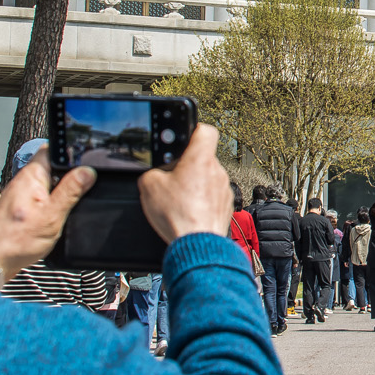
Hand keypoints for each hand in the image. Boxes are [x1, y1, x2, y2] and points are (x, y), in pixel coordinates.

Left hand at [0, 148, 96, 283]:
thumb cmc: (16, 241)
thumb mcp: (52, 216)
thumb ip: (70, 191)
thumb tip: (87, 171)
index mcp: (31, 176)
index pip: (51, 150)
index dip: (69, 152)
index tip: (85, 162)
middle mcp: (22, 180)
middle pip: (50, 166)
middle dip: (67, 175)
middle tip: (79, 191)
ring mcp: (19, 193)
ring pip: (46, 182)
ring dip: (58, 191)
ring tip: (65, 206)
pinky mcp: (18, 206)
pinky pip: (39, 196)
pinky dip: (49, 203)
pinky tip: (52, 216)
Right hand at [138, 123, 232, 243]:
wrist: (197, 245)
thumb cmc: (179, 216)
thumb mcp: (148, 186)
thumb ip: (151, 172)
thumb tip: (154, 174)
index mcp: (200, 159)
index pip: (205, 130)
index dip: (193, 130)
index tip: (184, 136)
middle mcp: (217, 171)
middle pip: (203, 157)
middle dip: (188, 164)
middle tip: (172, 176)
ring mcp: (224, 189)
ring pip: (208, 177)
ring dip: (195, 184)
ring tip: (179, 198)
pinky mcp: (226, 206)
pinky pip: (213, 196)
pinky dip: (202, 200)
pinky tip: (188, 210)